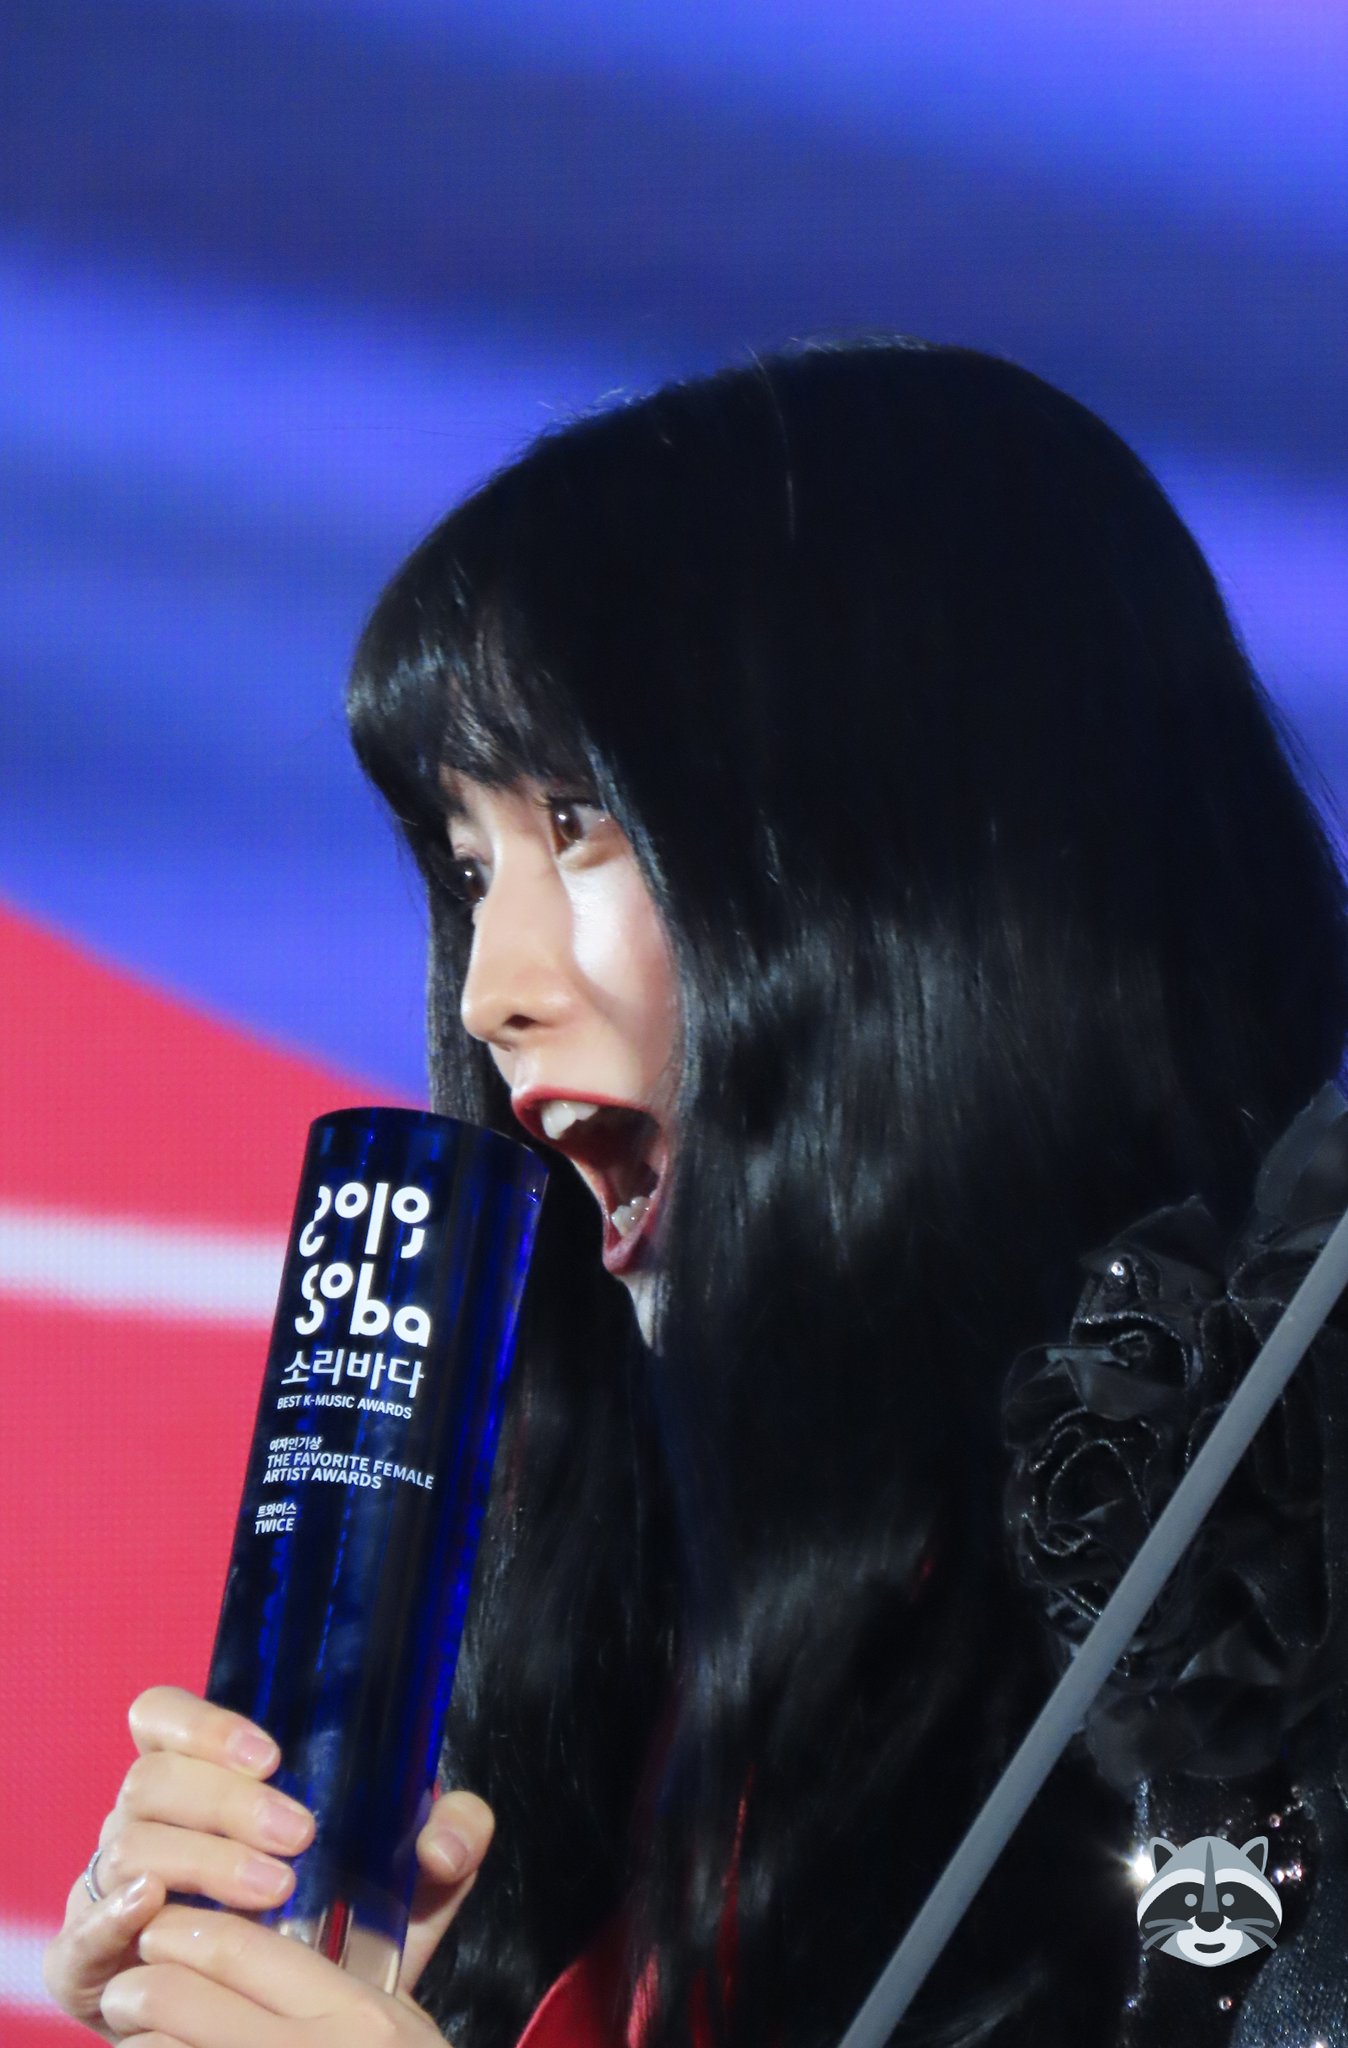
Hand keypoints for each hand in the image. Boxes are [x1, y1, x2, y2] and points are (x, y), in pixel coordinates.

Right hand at [44, 1684, 493, 2041]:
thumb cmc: (344, 1932)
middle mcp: (147, 1825)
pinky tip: (152, 1908)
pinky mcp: (92, 1967)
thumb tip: (442, 1840)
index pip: (162, 1719)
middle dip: (226, 1801)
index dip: (203, 1723)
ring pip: (127, 1845)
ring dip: (200, 1859)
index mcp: (201, 1783)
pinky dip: (108, 1916)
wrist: (300, 2027)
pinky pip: (79, 1934)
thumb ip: (449, 1839)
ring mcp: (113, 1891)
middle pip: (151, 1781)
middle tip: (299, 1836)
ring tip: (274, 1889)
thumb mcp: (408, 1884)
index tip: (272, 1755)